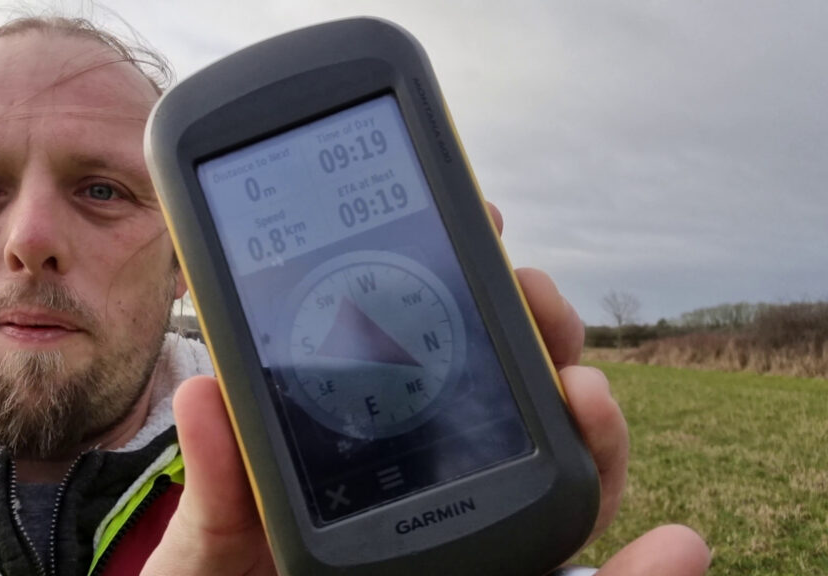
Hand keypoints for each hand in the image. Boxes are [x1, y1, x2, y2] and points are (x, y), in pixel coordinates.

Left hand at [142, 204, 709, 575]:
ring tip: (583, 390)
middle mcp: (425, 461)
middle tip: (528, 286)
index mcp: (355, 438)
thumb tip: (201, 396)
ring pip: (554, 435)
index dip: (448, 270)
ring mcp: (471, 505)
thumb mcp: (218, 547)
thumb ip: (219, 486)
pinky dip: (608, 487)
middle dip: (529, 316)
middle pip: (497, 372)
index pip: (410, 341)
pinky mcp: (512, 559)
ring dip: (585, 396)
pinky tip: (654, 504)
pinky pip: (574, 518)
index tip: (475, 214)